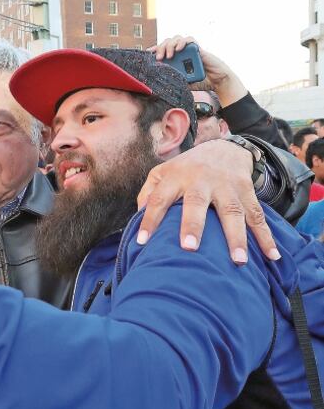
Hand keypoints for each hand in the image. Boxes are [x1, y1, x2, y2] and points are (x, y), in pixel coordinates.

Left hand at [136, 138, 278, 264]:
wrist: (224, 147)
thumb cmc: (186, 169)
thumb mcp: (162, 173)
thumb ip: (147, 193)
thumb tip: (137, 217)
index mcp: (177, 176)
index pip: (159, 199)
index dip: (149, 220)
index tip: (141, 242)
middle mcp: (202, 180)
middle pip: (197, 202)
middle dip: (194, 225)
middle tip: (190, 248)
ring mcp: (227, 186)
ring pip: (233, 212)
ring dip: (236, 237)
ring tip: (237, 261)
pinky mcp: (247, 192)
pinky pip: (258, 216)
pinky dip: (266, 237)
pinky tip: (271, 256)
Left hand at [150, 36, 246, 106]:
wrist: (217, 82)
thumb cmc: (200, 82)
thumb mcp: (181, 83)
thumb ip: (172, 81)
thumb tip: (156, 85)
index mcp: (174, 59)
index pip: (161, 50)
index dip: (154, 50)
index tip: (146, 55)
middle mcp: (181, 52)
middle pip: (166, 42)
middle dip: (160, 48)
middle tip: (158, 58)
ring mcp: (188, 49)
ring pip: (176, 38)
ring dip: (170, 45)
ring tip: (168, 56)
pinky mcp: (198, 48)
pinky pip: (189, 39)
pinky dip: (182, 42)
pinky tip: (179, 49)